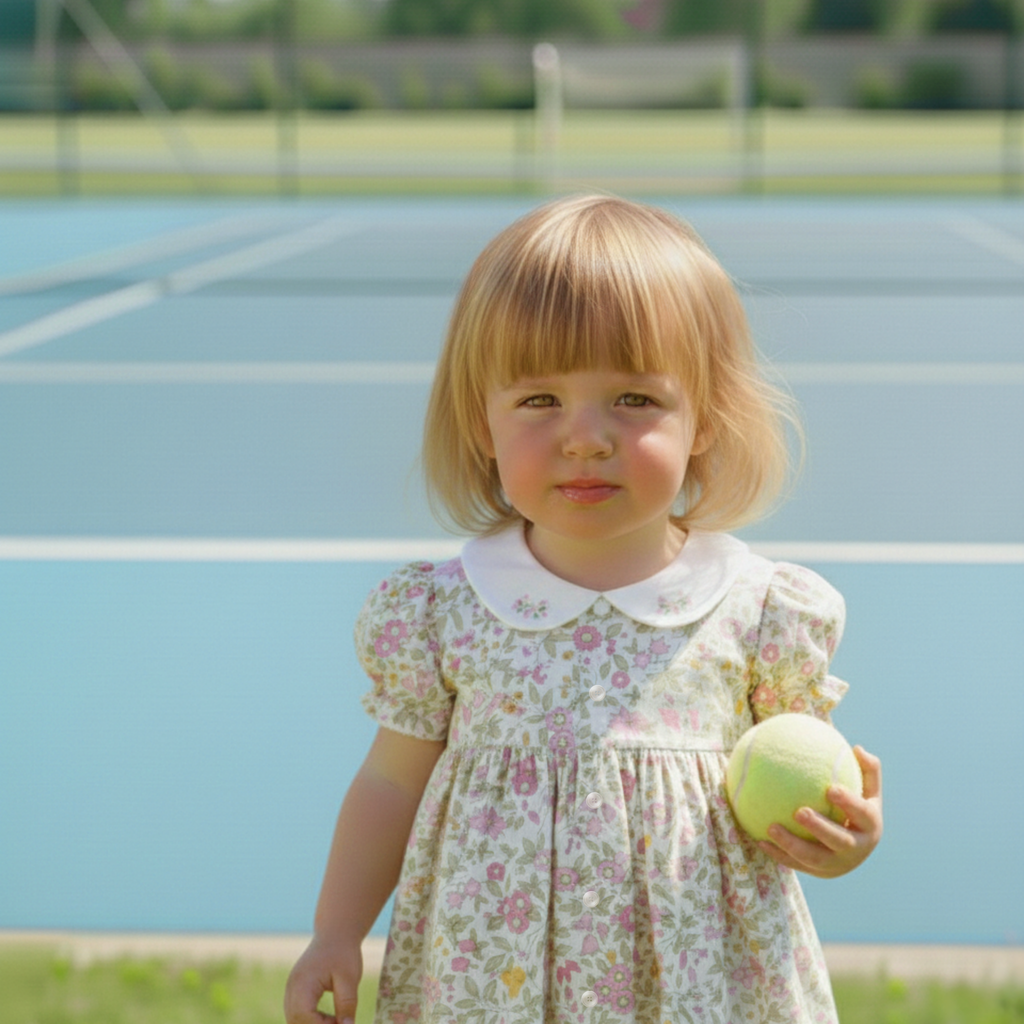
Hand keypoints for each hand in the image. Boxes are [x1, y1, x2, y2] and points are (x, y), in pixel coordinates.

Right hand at [283, 933, 362, 1023]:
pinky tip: (329, 1018)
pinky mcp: (295, 991)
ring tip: (335, 1020)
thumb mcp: (349, 978)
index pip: (304, 1016)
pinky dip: (311, 1020)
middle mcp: (292, 988)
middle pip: (295, 1020)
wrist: (336, 933)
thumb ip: (347, 1005)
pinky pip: (297, 1013)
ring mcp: (291, 989)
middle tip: (339, 1023)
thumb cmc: (343, 953)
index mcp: (302, 983)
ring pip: (294, 1019)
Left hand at [759, 745, 882, 878]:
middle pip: (839, 841)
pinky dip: (778, 854)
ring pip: (814, 858)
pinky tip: (759, 840)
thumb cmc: (858, 808)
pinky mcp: (820, 873)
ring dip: (792, 844)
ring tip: (771, 828)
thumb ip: (867, 769)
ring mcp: (838, 864)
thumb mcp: (868, 791)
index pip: (863, 814)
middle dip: (820, 828)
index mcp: (871, 826)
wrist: (855, 848)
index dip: (849, 803)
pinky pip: (796, 864)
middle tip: (799, 811)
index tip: (830, 789)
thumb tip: (857, 748)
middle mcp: (857, 849)